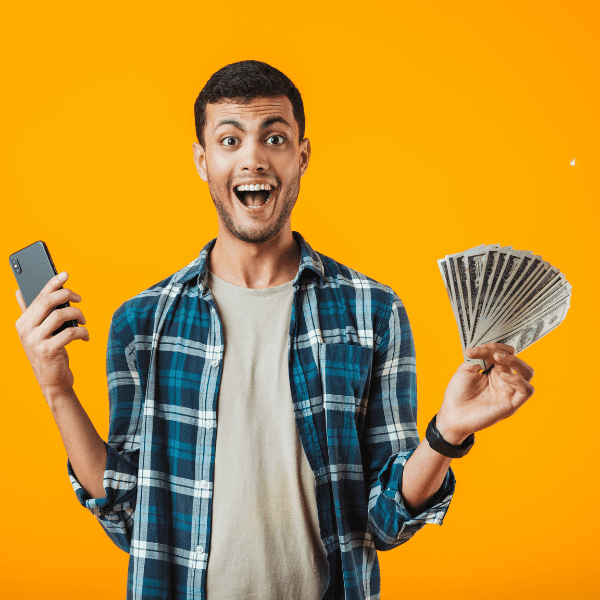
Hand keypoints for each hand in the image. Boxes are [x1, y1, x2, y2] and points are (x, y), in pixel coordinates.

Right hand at [15, 272, 88, 401]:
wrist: (51, 380)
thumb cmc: (47, 351)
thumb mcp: (36, 331)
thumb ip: (30, 312)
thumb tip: (19, 291)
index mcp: (22, 321)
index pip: (38, 295)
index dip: (52, 283)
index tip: (65, 274)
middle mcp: (25, 329)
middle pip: (49, 301)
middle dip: (68, 295)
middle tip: (79, 299)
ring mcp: (35, 340)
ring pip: (61, 315)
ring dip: (78, 315)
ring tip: (83, 321)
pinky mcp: (48, 350)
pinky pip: (70, 333)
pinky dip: (82, 332)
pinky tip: (85, 336)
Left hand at [435, 343, 534, 444]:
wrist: (451, 414)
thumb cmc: (457, 394)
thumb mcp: (465, 370)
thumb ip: (479, 359)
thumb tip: (491, 354)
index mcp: (494, 371)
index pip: (503, 353)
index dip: (492, 347)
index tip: (472, 350)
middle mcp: (504, 380)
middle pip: (516, 360)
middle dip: (504, 351)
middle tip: (488, 352)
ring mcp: (508, 392)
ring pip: (527, 373)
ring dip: (515, 361)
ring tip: (498, 358)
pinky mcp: (511, 405)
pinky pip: (527, 391)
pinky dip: (519, 380)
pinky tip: (503, 376)